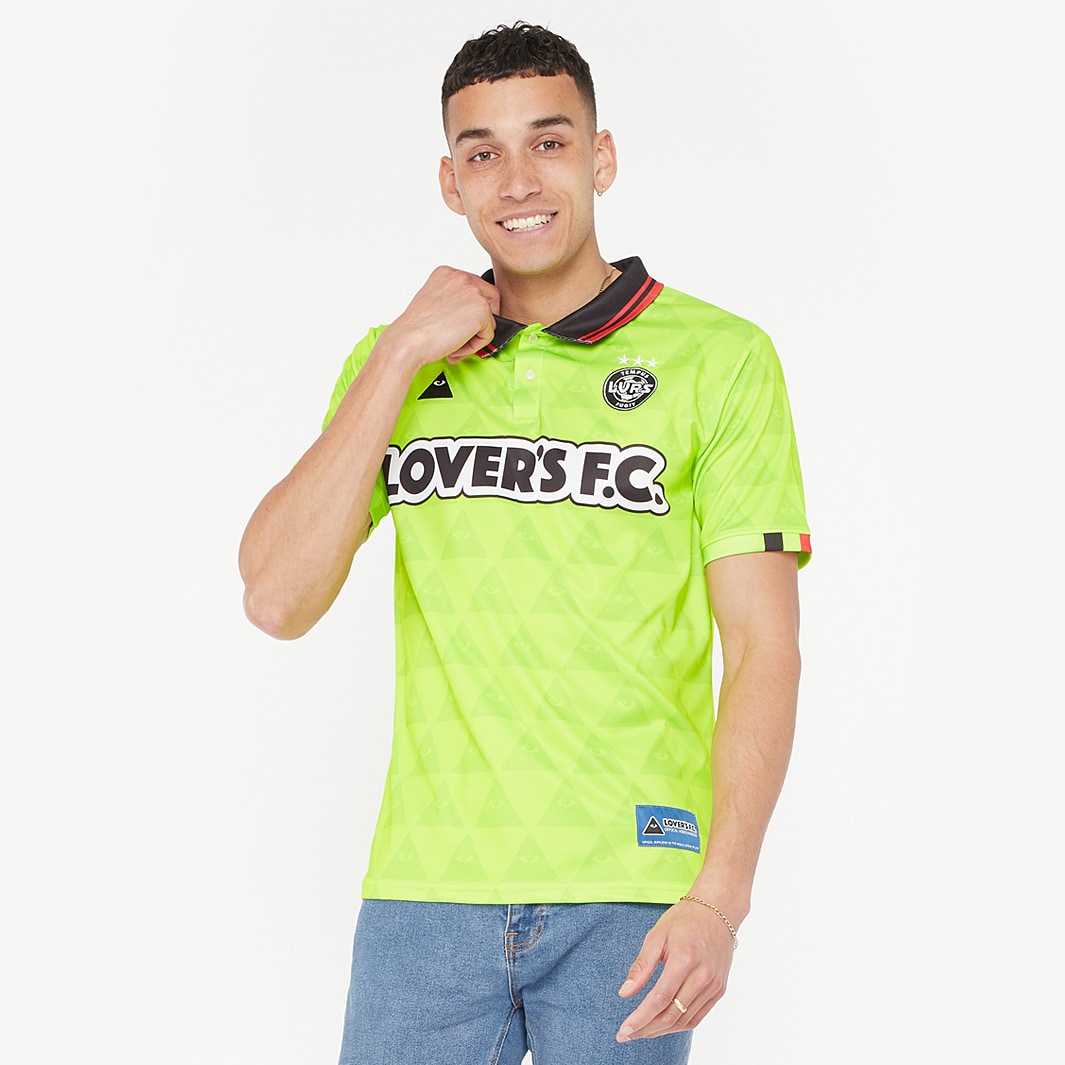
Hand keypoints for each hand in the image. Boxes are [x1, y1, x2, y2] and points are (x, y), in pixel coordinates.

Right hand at [386, 266, 499, 367]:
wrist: (408, 341)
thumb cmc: (415, 329)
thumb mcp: (434, 304)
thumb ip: (454, 302)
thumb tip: (469, 315)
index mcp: (446, 273)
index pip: (476, 288)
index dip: (473, 310)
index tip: (464, 324)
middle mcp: (461, 277)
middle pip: (490, 299)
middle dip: (480, 322)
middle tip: (464, 337)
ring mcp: (473, 292)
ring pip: (490, 320)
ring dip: (475, 337)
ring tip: (453, 345)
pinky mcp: (481, 311)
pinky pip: (489, 334)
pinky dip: (475, 346)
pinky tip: (456, 348)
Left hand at [615, 901, 735, 1041]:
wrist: (718, 911)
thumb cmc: (684, 920)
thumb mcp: (657, 935)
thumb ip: (641, 966)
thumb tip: (624, 993)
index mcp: (684, 959)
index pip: (660, 998)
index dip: (640, 1018)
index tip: (624, 1030)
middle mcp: (702, 976)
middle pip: (671, 1014)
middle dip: (646, 1029)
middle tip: (626, 1035)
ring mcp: (713, 985)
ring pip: (684, 1020)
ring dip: (660, 1030)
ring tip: (641, 1031)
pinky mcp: (719, 990)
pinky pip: (697, 1016)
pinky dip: (678, 1025)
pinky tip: (662, 1025)